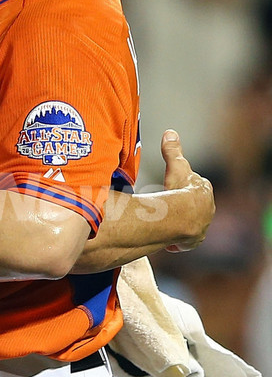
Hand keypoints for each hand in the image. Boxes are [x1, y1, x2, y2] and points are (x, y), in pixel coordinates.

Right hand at [160, 130, 214, 251]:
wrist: (181, 217)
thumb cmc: (179, 190)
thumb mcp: (175, 167)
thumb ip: (172, 150)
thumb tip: (169, 132)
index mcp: (204, 191)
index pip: (197, 186)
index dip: (186, 185)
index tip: (176, 187)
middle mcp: (207, 209)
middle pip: (196, 206)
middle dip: (185, 206)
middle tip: (171, 205)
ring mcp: (201, 226)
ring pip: (192, 224)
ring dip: (182, 224)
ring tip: (169, 224)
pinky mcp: (193, 241)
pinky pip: (185, 242)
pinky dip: (178, 243)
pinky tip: (170, 244)